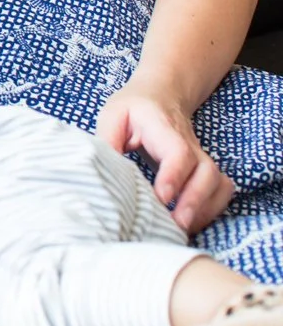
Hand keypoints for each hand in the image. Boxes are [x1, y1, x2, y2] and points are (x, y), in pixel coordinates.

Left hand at [97, 77, 234, 233]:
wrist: (161, 95)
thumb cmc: (133, 108)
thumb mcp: (113, 115)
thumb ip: (107, 142)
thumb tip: (104, 173)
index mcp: (163, 127)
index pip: (178, 152)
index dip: (174, 176)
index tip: (162, 197)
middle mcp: (189, 144)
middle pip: (206, 172)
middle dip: (195, 202)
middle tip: (176, 225)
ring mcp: (200, 157)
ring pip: (219, 184)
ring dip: (205, 210)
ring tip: (182, 230)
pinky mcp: (204, 170)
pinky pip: (221, 191)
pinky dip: (212, 209)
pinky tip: (191, 223)